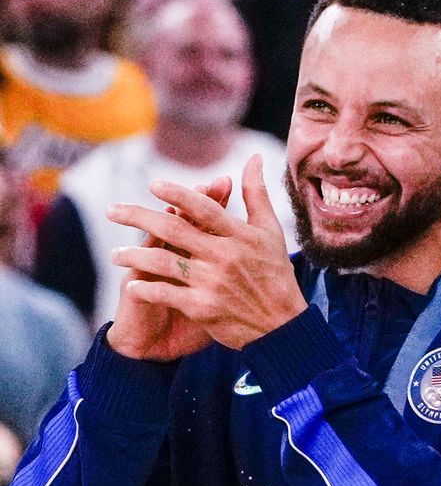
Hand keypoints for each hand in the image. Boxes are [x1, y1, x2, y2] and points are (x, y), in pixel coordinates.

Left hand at [106, 155, 307, 351]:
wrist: (283, 327)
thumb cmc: (276, 275)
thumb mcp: (271, 232)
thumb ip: (257, 194)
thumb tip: (253, 158)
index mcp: (241, 236)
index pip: (204, 208)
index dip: (178, 194)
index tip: (152, 184)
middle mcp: (225, 256)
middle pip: (173, 228)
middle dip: (137, 216)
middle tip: (111, 210)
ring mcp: (212, 282)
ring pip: (161, 261)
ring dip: (133, 255)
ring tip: (116, 254)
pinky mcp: (202, 307)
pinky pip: (164, 293)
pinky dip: (145, 288)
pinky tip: (133, 283)